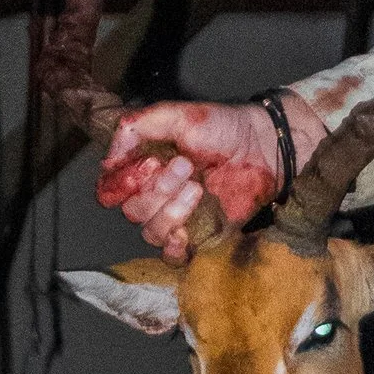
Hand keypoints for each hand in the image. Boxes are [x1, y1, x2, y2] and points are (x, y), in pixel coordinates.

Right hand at [98, 95, 325, 258]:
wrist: (263, 145)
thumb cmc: (222, 127)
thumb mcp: (177, 115)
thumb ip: (137, 127)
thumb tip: (109, 160)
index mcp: (142, 169)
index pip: (109, 190)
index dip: (121, 183)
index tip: (148, 163)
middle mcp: (154, 196)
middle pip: (132, 211)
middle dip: (156, 189)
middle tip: (185, 165)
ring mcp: (176, 218)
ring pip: (151, 232)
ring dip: (170, 211)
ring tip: (197, 186)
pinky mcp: (199, 235)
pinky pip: (173, 258)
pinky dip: (175, 249)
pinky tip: (187, 232)